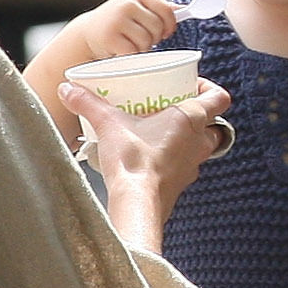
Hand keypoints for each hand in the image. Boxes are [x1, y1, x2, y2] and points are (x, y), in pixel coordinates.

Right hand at [60, 77, 231, 247]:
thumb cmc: (133, 161)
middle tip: (173, 107)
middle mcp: (199, 142)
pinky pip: (185, 165)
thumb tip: (67, 88)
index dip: (210, 88)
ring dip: (188, 138)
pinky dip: (174, 158)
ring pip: (201, 146)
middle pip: (214, 124)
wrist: (137, 202)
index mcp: (191, 119)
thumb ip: (88, 103)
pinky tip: (152, 154)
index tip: (190, 85)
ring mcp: (193, 165)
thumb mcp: (108, 124)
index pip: (220, 98)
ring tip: (160, 130)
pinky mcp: (181, 183)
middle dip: (198, 115)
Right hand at [78, 0, 180, 60]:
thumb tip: (182, 8)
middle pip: (157, 27)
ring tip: (130, 44)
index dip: (170, 25)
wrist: (88, 32)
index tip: (165, 33)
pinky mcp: (110, 37)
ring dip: (142, 48)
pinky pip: (133, 52)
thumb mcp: (136, 10)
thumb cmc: (116, 23)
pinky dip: (131, 55)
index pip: (165, 9)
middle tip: (141, 39)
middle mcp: (127, 5)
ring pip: (146, 41)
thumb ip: (157, 9)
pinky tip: (122, 50)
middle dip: (153, 38)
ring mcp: (117, 20)